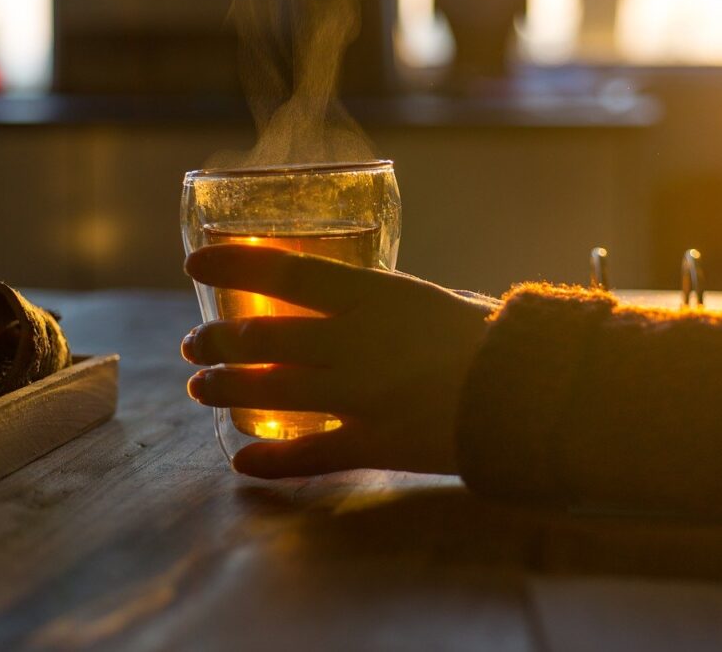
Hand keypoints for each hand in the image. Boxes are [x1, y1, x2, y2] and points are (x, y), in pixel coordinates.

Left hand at [182, 245, 493, 477]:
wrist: (526, 389)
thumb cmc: (482, 336)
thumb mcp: (425, 299)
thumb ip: (376, 305)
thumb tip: (332, 307)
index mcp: (373, 295)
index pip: (284, 273)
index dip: (232, 265)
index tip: (195, 262)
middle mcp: (354, 342)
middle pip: (263, 339)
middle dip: (217, 341)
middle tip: (195, 343)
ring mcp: (360, 395)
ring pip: (271, 392)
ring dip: (226, 390)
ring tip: (201, 388)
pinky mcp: (373, 444)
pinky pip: (308, 454)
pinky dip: (270, 459)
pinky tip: (241, 459)